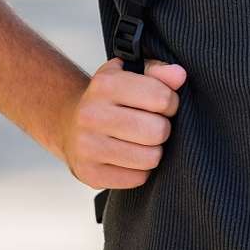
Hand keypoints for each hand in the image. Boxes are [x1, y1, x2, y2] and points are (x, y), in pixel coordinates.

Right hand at [60, 58, 186, 189]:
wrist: (70, 124)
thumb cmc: (110, 99)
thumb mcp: (131, 75)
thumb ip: (158, 72)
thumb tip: (179, 76)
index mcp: (105, 84)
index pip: (161, 98)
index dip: (170, 102)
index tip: (161, 104)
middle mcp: (92, 114)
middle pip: (157, 130)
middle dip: (162, 128)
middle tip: (152, 124)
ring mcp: (88, 146)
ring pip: (150, 158)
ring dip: (153, 150)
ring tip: (142, 141)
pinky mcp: (90, 173)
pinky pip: (138, 178)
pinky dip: (140, 169)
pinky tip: (129, 157)